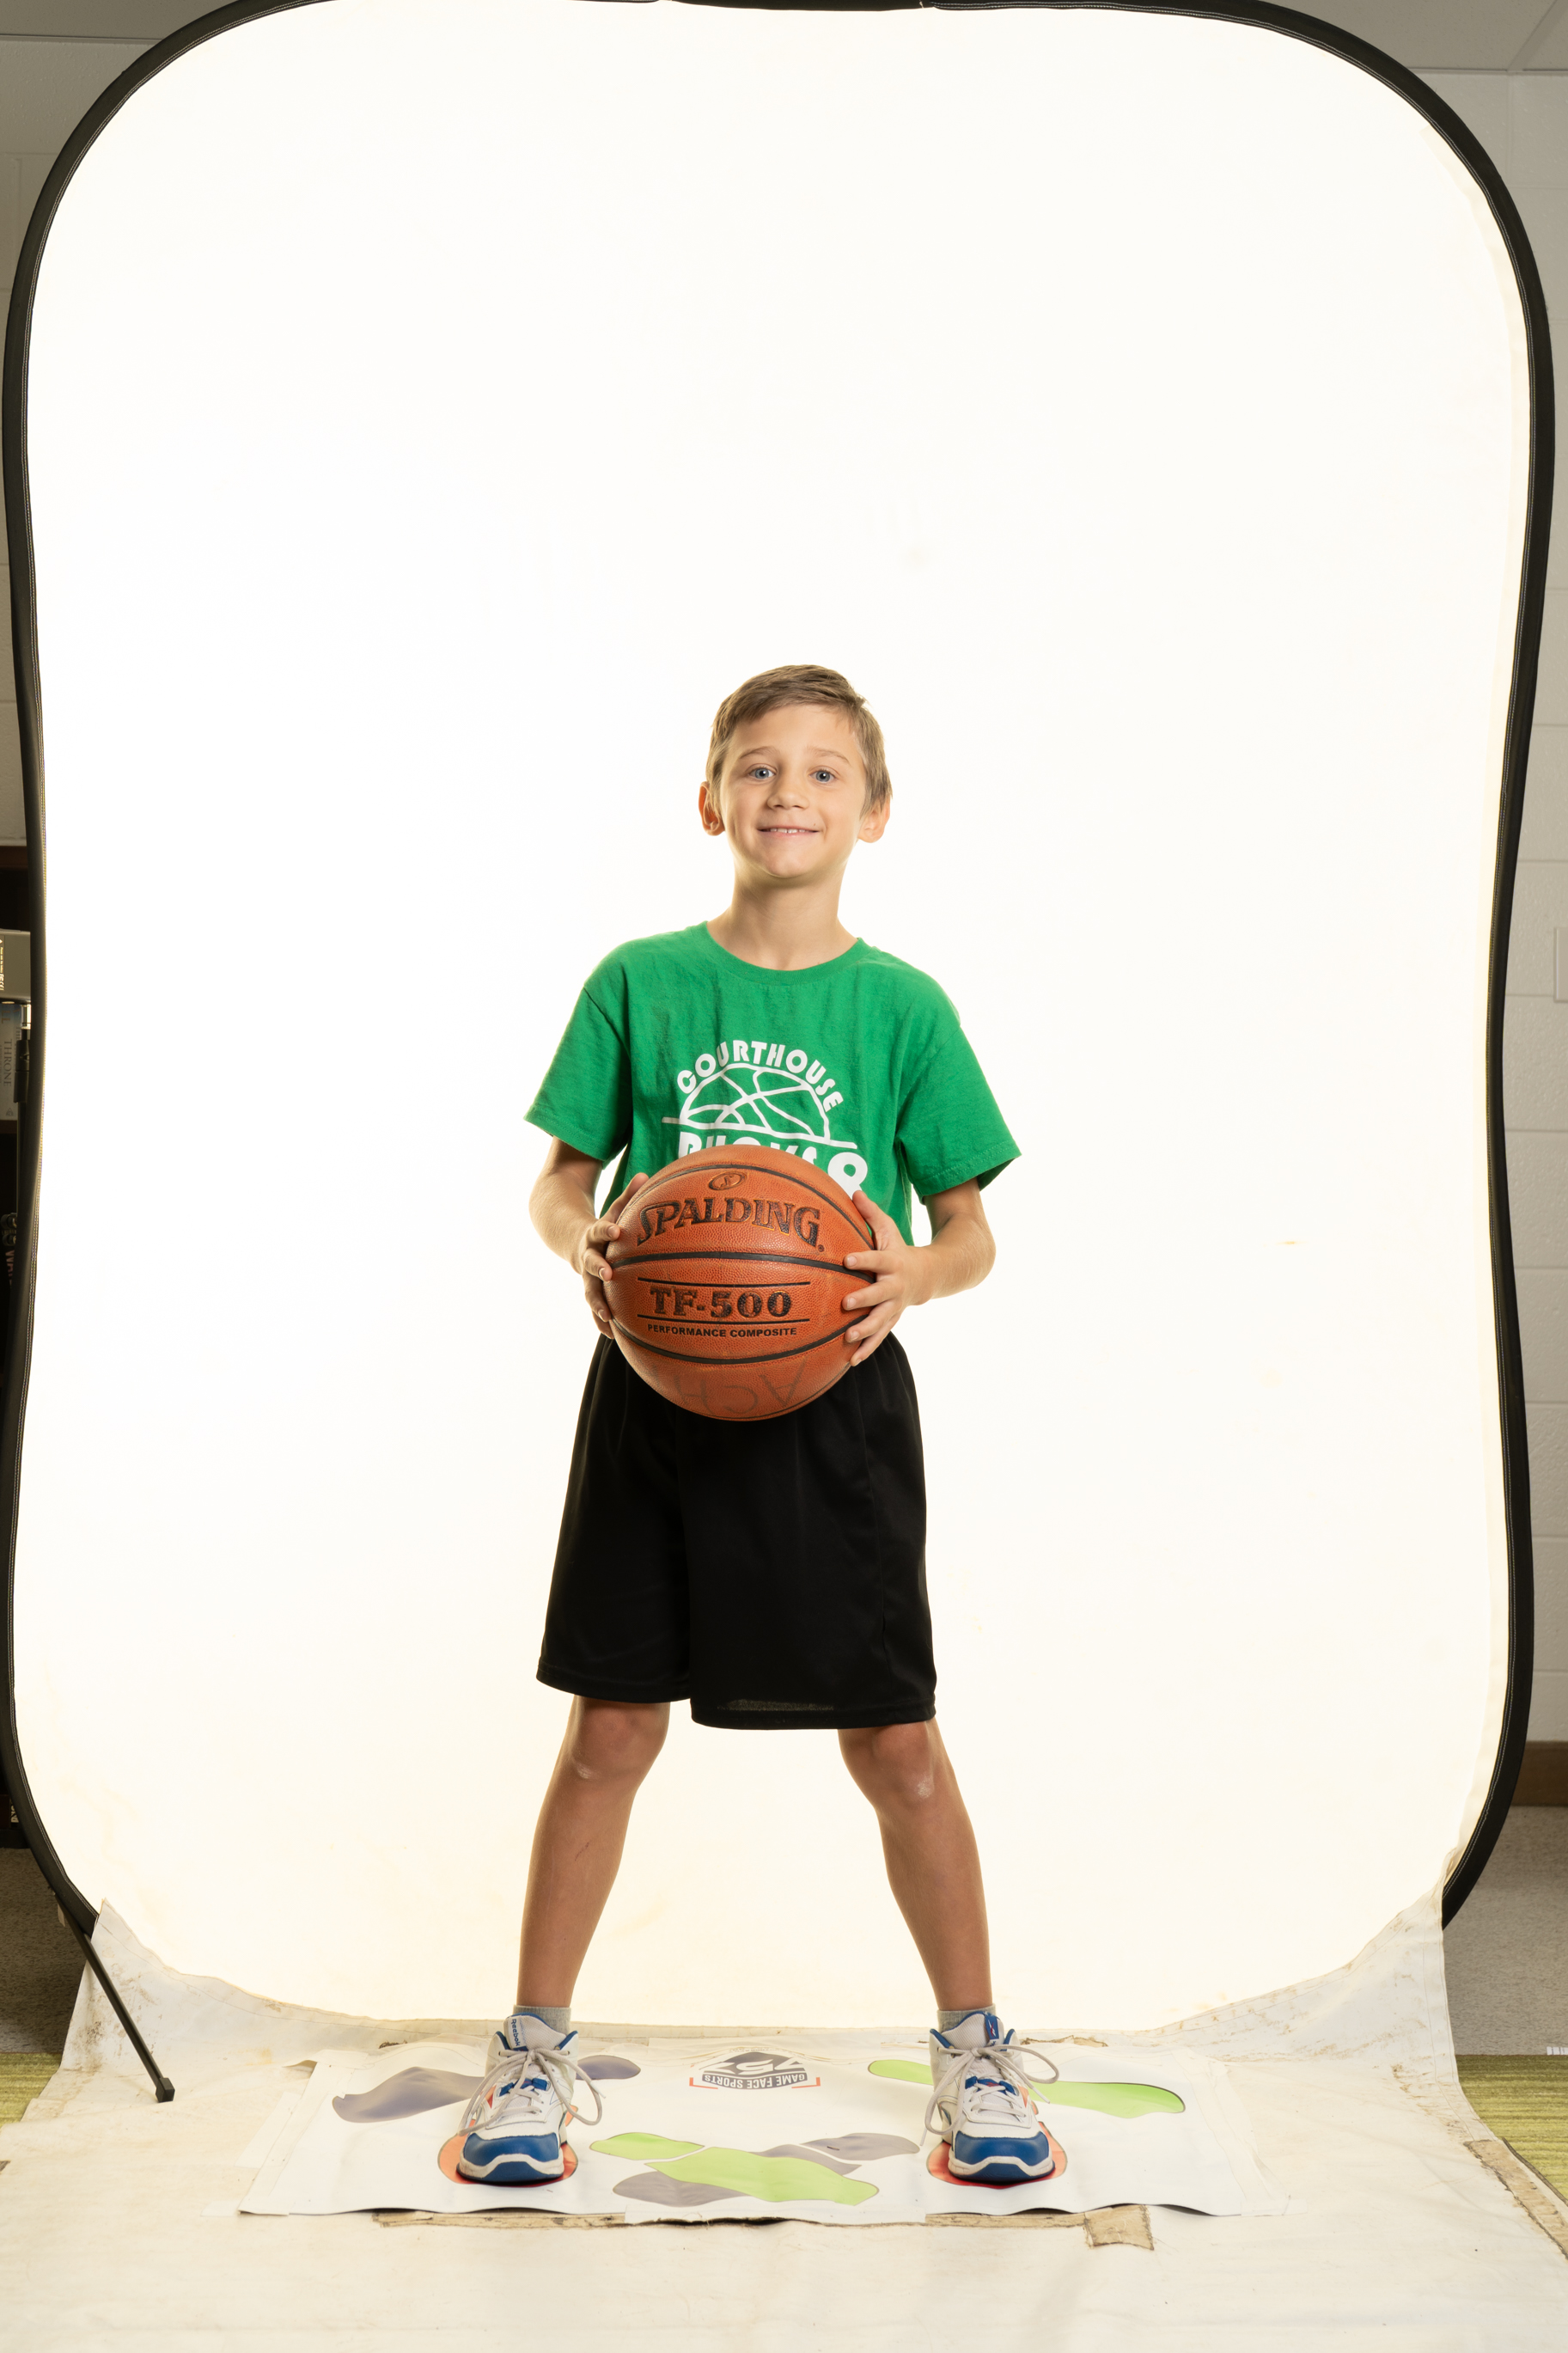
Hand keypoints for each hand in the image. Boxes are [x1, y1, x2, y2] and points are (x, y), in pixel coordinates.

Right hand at [576, 1171, 649, 1336]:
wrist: (573, 1241)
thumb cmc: (606, 1226)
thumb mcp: (614, 1209)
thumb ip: (629, 1195)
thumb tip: (646, 1174)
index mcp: (594, 1236)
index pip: (600, 1231)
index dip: (607, 1231)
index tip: (617, 1231)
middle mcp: (587, 1257)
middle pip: (590, 1264)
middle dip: (598, 1269)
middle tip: (609, 1275)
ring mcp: (587, 1276)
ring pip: (590, 1291)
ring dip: (598, 1304)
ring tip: (608, 1317)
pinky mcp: (591, 1290)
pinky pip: (595, 1308)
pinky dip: (601, 1321)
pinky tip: (612, 1336)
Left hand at [841, 1191, 931, 1366]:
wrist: (927, 1276)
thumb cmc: (898, 1249)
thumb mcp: (889, 1229)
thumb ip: (870, 1213)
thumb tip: (852, 1191)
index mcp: (892, 1263)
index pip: (877, 1259)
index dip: (863, 1259)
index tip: (846, 1259)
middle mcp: (895, 1287)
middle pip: (879, 1294)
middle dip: (864, 1299)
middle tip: (845, 1302)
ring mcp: (894, 1306)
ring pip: (880, 1321)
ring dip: (865, 1330)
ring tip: (848, 1337)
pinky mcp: (891, 1320)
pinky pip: (879, 1337)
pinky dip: (867, 1349)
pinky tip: (851, 1361)